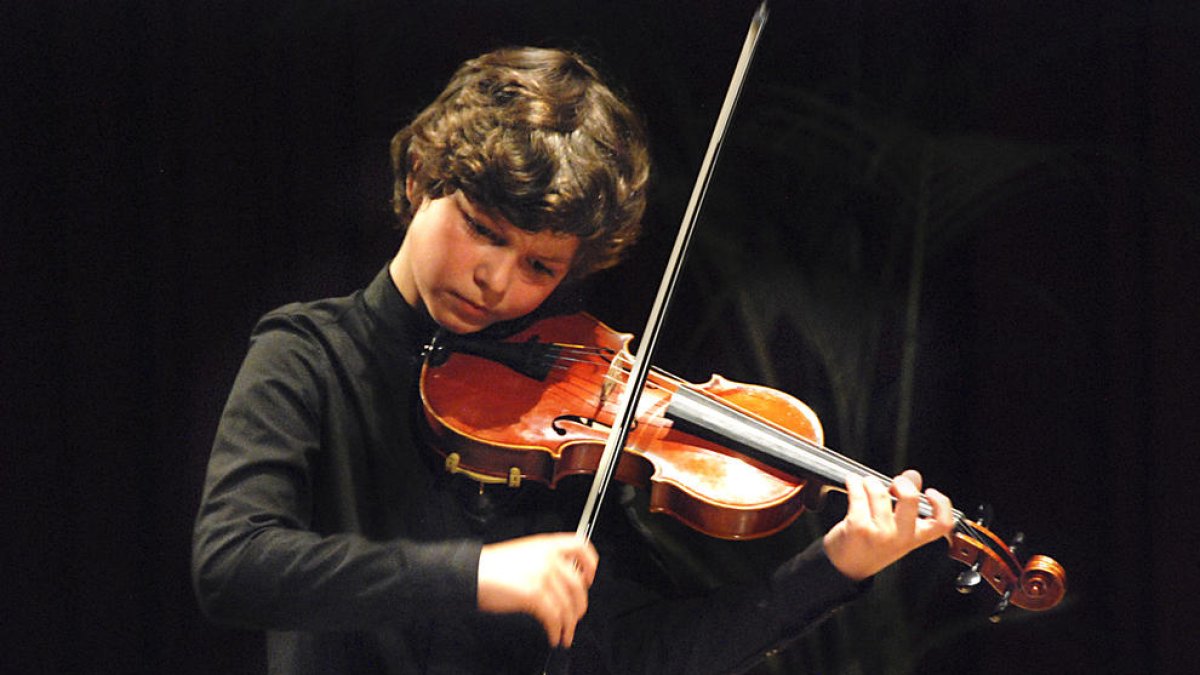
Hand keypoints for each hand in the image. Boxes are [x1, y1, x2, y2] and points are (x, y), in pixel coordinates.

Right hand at [477, 533, 598, 647]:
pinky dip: (556, 631)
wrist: (472, 572)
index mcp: (547, 544)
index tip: (589, 578)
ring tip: (565, 634)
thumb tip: (561, 583)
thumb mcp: (524, 553)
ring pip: (568, 605)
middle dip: (579, 606)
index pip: (581, 547)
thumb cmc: (492, 566)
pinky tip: (553, 635)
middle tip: (575, 617)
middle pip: (578, 585)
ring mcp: (544, 575)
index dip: (590, 564)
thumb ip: (546, 561)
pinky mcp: (535, 594)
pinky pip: (555, 617)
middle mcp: (549, 558)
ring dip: (569, 625)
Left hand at [822, 469, 953, 581]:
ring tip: (866, 484)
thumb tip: (913, 477)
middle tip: (894, 484)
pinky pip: (858, 494)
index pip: (942, 523)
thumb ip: (908, 504)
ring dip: (870, 482)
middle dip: (901, 482)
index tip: (929, 492)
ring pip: (879, 492)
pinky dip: (854, 482)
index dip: (941, 504)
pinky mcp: (858, 526)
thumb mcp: (896, 530)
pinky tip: (853, 482)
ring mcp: (879, 532)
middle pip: (910, 498)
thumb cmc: (871, 547)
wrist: (846, 567)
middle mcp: (900, 537)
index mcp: (914, 538)